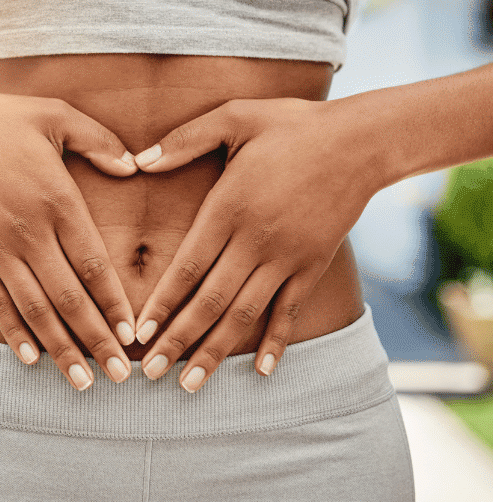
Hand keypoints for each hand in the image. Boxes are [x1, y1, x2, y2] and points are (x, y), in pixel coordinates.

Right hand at [0, 90, 138, 389]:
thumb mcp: (54, 115)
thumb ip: (99, 140)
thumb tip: (134, 167)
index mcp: (57, 200)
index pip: (94, 264)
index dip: (114, 303)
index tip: (133, 335)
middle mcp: (29, 232)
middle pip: (70, 298)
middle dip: (97, 341)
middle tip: (122, 376)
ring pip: (35, 310)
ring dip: (62, 349)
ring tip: (84, 382)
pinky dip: (14, 333)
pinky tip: (31, 359)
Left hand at [130, 97, 382, 391]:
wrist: (360, 141)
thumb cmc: (290, 125)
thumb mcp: (233, 117)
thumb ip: (184, 140)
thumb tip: (140, 160)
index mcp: (228, 208)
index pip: (187, 267)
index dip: (162, 303)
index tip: (140, 332)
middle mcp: (255, 241)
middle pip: (210, 301)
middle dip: (178, 339)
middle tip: (151, 373)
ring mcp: (287, 258)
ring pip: (245, 315)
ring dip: (215, 351)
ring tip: (190, 384)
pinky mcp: (312, 265)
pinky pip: (289, 311)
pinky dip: (275, 343)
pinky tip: (259, 370)